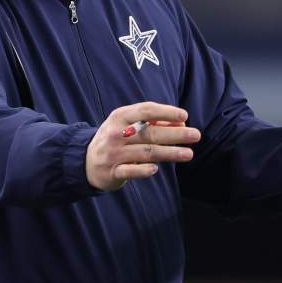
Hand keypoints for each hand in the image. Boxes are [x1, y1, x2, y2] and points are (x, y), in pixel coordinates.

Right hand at [85, 102, 199, 190]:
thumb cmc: (116, 139)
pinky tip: (156, 169)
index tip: (185, 116)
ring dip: (169, 153)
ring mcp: (113, 153)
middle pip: (150, 133)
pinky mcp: (112, 172)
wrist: (86, 161)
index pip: (145, 110)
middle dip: (175, 134)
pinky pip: (130, 171)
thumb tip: (182, 124)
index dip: (166, 112)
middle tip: (196, 135)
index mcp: (120, 117)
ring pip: (145, 152)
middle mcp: (116, 133)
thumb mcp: (129, 125)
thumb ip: (154, 123)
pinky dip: (143, 170)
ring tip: (188, 154)